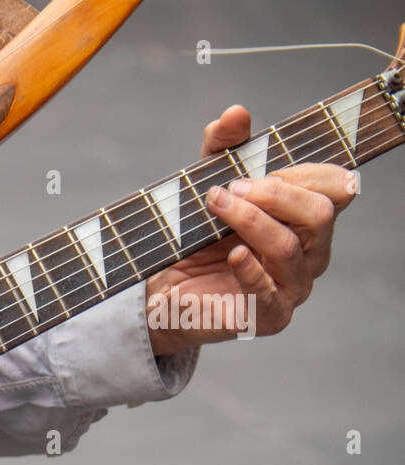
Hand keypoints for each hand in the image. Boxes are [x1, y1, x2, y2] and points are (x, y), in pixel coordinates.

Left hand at [145, 104, 358, 354]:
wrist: (162, 291)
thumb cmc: (196, 237)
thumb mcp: (208, 183)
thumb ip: (223, 149)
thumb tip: (235, 113)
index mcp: (308, 220)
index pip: (336, 188)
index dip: (304, 173)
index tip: (258, 170)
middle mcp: (310, 253)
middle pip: (320, 214)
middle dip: (275, 194)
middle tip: (231, 188)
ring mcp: (292, 287)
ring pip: (289, 247)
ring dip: (250, 221)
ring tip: (216, 206)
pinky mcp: (267, 317)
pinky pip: (268, 293)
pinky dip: (250, 269)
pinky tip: (232, 254)